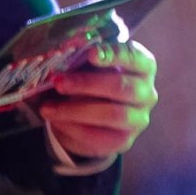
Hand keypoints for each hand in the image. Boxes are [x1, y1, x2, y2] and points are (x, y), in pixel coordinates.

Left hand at [36, 41, 158, 161]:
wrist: (95, 120)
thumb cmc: (94, 84)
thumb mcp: (90, 67)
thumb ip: (80, 60)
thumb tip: (57, 54)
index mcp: (144, 66)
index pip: (135, 57)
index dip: (115, 54)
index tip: (91, 54)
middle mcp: (147, 92)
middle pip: (121, 86)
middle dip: (87, 84)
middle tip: (58, 82)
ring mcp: (138, 118)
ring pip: (112, 114)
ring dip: (75, 110)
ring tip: (48, 108)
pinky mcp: (123, 140)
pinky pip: (98, 136)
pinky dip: (73, 128)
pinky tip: (56, 121)